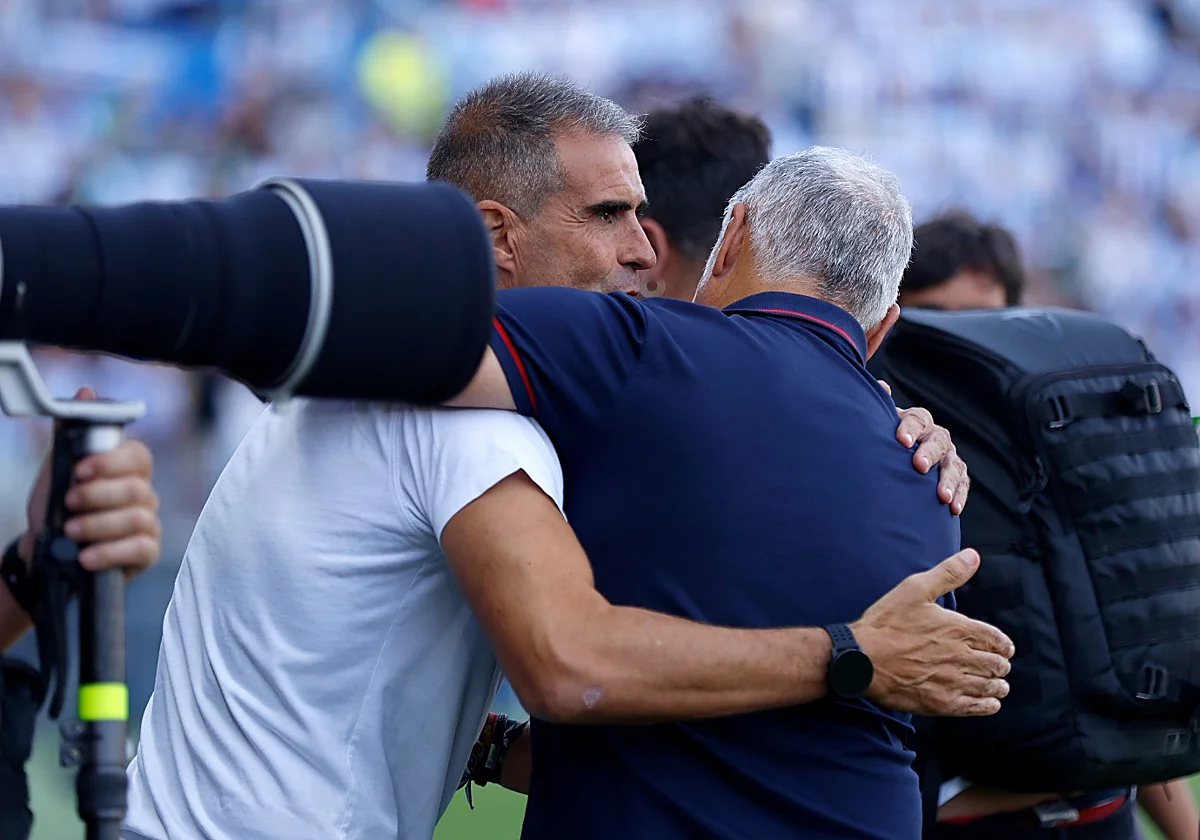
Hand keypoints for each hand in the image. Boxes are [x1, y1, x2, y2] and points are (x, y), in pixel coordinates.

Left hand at [19, 387, 160, 577]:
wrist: (48, 556)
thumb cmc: (58, 511)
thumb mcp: (58, 472)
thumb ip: (71, 436)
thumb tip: (85, 392)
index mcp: (126, 471)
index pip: (138, 456)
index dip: (111, 461)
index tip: (80, 469)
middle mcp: (143, 495)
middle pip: (137, 488)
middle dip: (99, 495)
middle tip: (69, 502)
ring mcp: (148, 524)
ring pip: (137, 518)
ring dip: (99, 525)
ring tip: (70, 531)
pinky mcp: (147, 552)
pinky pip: (140, 548)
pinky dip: (110, 553)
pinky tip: (86, 557)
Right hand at [852, 548, 1013, 716]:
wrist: (862, 658)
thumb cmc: (886, 623)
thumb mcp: (915, 589)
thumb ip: (948, 573)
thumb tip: (973, 556)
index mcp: (958, 629)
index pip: (995, 639)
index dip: (1004, 644)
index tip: (1006, 648)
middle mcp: (961, 656)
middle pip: (995, 664)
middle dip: (1001, 665)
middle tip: (1001, 666)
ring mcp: (953, 682)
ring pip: (989, 687)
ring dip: (998, 685)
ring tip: (1000, 686)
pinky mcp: (942, 702)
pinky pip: (975, 707)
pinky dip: (986, 705)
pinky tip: (989, 704)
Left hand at [881, 383, 968, 514]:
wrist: (895, 460)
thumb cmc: (884, 441)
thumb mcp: (879, 425)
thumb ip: (880, 408)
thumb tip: (881, 386)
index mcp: (917, 421)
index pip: (917, 419)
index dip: (909, 428)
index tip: (901, 441)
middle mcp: (936, 436)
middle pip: (937, 441)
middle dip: (929, 454)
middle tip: (919, 467)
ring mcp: (948, 456)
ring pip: (953, 464)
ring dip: (948, 480)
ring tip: (942, 497)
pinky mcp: (957, 475)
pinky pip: (963, 483)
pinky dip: (959, 495)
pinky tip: (953, 509)